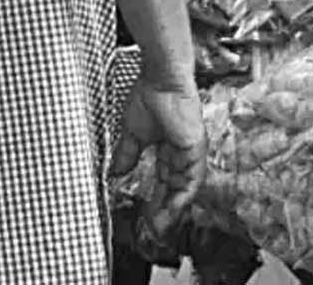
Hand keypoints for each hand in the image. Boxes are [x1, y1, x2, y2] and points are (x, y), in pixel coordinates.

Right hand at [110, 76, 206, 237]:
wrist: (161, 80)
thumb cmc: (149, 97)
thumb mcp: (133, 133)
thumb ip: (128, 154)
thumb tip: (116, 174)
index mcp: (169, 149)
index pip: (165, 182)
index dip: (156, 201)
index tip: (146, 218)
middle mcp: (183, 154)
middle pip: (175, 190)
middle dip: (164, 212)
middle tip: (153, 232)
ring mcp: (191, 152)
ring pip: (184, 190)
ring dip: (172, 210)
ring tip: (160, 228)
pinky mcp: (196, 149)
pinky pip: (191, 180)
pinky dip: (182, 198)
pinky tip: (171, 212)